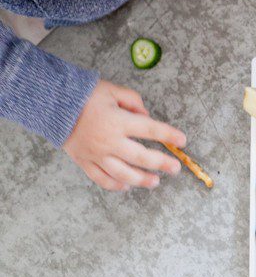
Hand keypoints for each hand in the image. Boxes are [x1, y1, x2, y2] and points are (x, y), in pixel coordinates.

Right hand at [63, 81, 185, 190]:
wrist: (51, 105)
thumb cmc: (84, 95)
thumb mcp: (113, 90)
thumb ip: (133, 101)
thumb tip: (146, 116)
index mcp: (118, 121)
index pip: (151, 130)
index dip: (169, 135)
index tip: (182, 141)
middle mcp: (109, 141)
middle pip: (141, 157)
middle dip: (161, 163)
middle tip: (175, 169)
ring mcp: (96, 154)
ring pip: (122, 173)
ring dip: (141, 179)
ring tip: (156, 182)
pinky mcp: (84, 161)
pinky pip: (101, 178)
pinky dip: (115, 185)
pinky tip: (127, 186)